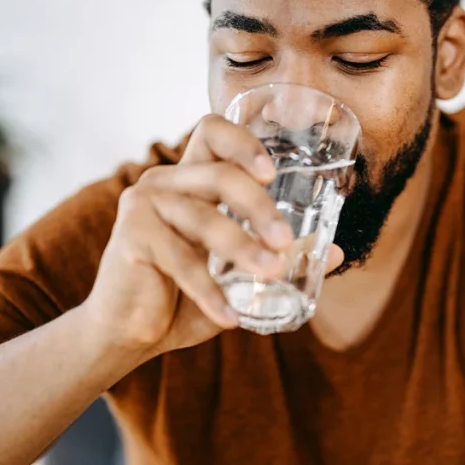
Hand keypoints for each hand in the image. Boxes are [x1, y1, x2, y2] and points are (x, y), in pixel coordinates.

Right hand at [80, 114, 343, 355]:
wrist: (127, 333)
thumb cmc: (183, 297)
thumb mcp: (237, 276)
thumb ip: (280, 258)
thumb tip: (337, 252)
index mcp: (190, 179)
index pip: (213, 131)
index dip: (244, 142)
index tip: (272, 173)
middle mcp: (165, 182)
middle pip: (220, 174)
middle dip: (260, 207)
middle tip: (286, 242)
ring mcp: (143, 204)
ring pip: (204, 217)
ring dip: (242, 248)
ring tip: (271, 274)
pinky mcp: (130, 236)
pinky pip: (180, 260)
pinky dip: (210, 292)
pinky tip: (230, 318)